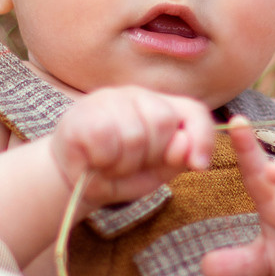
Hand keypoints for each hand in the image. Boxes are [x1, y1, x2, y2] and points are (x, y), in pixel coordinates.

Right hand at [48, 87, 214, 206]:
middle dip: (150, 155)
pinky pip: (105, 140)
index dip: (202, 137)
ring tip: (110, 165)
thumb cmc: (118, 173)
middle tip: (130, 165)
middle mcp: (136, 95)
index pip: (194, 111)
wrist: (72, 180)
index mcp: (161, 107)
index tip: (199, 165)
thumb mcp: (155, 172)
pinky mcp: (81, 112)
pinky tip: (94, 160)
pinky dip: (102, 160)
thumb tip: (186, 147)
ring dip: (123, 163)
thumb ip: (176, 159)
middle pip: (163, 121)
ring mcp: (107, 99)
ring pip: (134, 134)